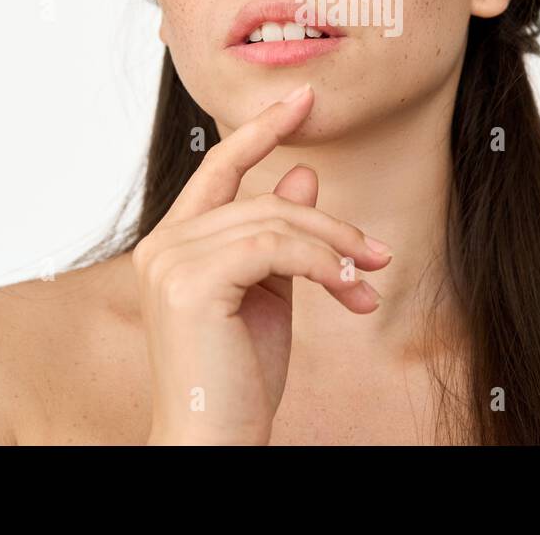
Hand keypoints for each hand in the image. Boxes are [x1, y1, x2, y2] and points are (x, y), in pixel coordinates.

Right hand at [134, 83, 392, 444]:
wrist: (213, 440)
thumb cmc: (237, 378)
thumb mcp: (268, 292)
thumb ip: (280, 234)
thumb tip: (302, 174)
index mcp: (173, 245)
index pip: (218, 169)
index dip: (260, 130)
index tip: (301, 98)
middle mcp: (162, 246)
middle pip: (262, 202)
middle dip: (330, 226)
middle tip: (377, 254)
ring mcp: (170, 262)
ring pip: (275, 222)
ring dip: (335, 249)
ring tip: (368, 281)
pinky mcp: (191, 284)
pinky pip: (276, 249)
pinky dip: (322, 264)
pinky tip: (348, 291)